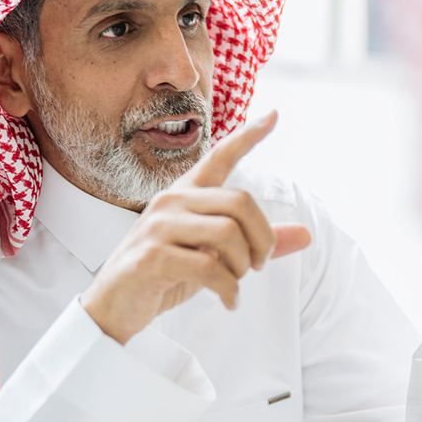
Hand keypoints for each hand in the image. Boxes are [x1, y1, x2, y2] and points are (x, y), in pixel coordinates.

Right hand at [80, 112, 310, 342]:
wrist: (115, 306)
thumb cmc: (165, 275)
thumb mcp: (214, 256)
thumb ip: (255, 243)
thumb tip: (305, 235)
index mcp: (186, 194)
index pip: (219, 156)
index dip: (248, 136)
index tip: (273, 115)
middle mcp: (172, 201)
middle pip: (241, 202)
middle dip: (262, 238)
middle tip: (259, 265)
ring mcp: (159, 226)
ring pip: (228, 234)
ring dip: (243, 266)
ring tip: (236, 283)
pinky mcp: (153, 256)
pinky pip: (209, 267)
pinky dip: (229, 290)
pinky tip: (228, 301)